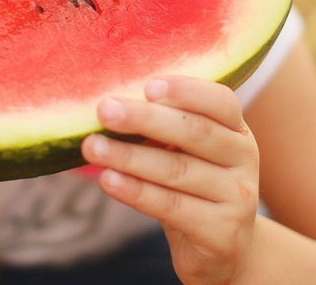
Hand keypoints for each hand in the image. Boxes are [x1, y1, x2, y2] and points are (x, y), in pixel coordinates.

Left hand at [80, 76, 258, 284]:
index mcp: (234, 128)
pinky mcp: (222, 233)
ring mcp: (237, 197)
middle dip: (144, 119)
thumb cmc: (189, 181)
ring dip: (128, 156)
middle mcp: (243, 158)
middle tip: (104, 110)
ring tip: (92, 147)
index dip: (186, 91)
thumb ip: (159, 122)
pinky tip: (108, 180)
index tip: (147, 86)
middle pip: (194, 132)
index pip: (220, 101)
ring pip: (176, 169)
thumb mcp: (182, 148)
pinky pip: (171, 206)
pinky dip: (136, 191)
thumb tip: (109, 101)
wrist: (221, 248)